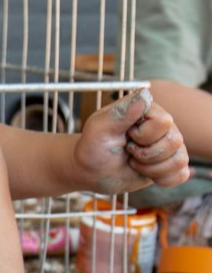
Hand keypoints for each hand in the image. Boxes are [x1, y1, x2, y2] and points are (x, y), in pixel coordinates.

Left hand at [73, 88, 189, 194]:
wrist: (91, 170)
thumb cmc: (93, 146)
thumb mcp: (100, 128)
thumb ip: (123, 111)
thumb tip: (145, 94)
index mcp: (147, 109)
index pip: (164, 122)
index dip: (143, 136)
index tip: (126, 136)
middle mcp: (162, 125)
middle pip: (174, 141)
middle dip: (146, 155)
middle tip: (128, 151)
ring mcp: (167, 144)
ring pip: (181, 160)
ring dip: (152, 168)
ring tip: (134, 161)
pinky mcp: (169, 163)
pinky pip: (182, 174)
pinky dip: (163, 179)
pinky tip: (146, 173)